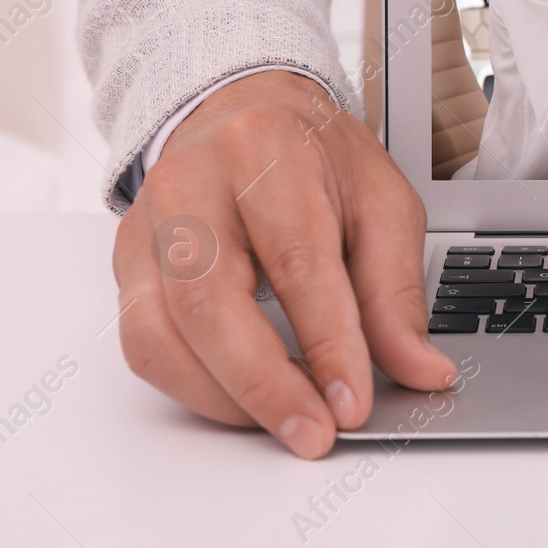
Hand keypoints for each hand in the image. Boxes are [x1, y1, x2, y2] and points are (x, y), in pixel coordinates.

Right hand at [113, 71, 457, 457]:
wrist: (247, 115)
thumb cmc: (317, 159)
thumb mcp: (383, 205)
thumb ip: (397, 294)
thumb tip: (421, 371)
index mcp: (267, 152)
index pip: (296, 261)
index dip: (327, 344)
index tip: (352, 402)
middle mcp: (193, 184)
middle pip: (209, 302)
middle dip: (264, 385)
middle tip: (314, 432)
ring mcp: (148, 225)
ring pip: (159, 334)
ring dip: (225, 397)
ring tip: (287, 422)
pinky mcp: (126, 264)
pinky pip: (143, 343)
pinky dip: (196, 386)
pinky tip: (247, 398)